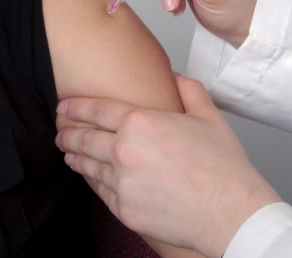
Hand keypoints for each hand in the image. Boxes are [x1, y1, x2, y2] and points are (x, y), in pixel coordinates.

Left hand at [56, 75, 281, 257]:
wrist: (231, 213)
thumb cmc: (224, 167)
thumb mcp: (209, 116)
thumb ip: (188, 90)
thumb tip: (174, 77)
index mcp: (141, 123)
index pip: (96, 110)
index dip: (75, 108)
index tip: (63, 107)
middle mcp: (125, 151)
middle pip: (84, 139)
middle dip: (68, 134)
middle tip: (60, 132)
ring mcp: (122, 183)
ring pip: (89, 167)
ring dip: (76, 158)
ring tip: (70, 154)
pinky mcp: (125, 210)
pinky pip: (101, 192)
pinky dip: (93, 183)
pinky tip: (92, 179)